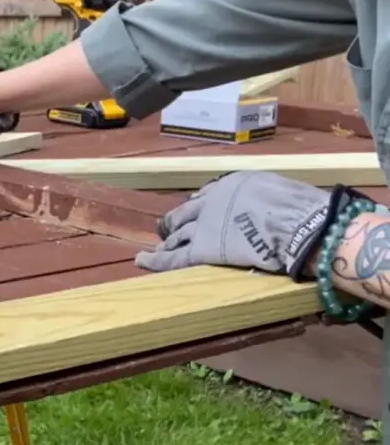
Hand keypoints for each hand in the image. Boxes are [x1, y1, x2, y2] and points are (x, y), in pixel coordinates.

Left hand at [135, 171, 334, 274]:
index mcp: (231, 184)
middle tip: (167, 231)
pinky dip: (155, 260)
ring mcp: (204, 225)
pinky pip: (173, 257)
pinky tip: (142, 261)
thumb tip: (265, 207)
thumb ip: (262, 198)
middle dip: (175, 223)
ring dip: (166, 242)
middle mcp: (211, 201)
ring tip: (157, 249)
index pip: (206, 196)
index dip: (199, 207)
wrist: (300, 225)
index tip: (196, 213)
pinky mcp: (202, 249)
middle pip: (186, 213)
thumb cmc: (301, 208)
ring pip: (177, 235)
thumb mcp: (278, 190)